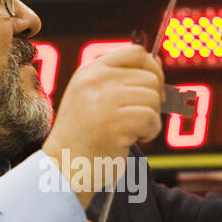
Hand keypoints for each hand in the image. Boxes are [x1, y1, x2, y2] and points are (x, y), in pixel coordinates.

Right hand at [42, 44, 163, 206]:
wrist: (64, 168)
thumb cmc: (83, 137)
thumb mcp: (93, 98)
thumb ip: (121, 79)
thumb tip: (156, 62)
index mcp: (90, 72)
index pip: (135, 53)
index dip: (152, 68)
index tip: (153, 87)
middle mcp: (96, 81)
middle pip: (149, 77)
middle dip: (152, 100)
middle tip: (138, 118)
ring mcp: (104, 100)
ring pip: (153, 97)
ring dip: (150, 119)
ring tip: (131, 131)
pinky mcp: (115, 122)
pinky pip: (151, 117)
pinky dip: (149, 132)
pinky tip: (132, 139)